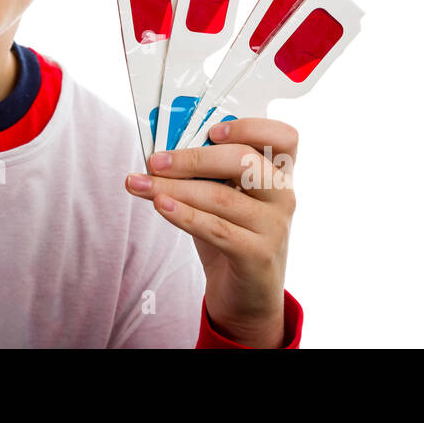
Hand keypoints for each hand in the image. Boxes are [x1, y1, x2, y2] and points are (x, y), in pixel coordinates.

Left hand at [124, 117, 296, 347]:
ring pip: (221, 197)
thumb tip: (160, 150)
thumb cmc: (230, 233)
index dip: (250, 127)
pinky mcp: (258, 255)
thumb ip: (204, 172)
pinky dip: (184, 215)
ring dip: (174, 188)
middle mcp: (283, 196)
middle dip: (192, 158)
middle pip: (243, 162)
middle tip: (155, 161)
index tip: (212, 130)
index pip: (283, 137)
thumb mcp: (223, 196)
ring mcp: (274, 227)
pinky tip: (160, 206)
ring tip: (140, 184)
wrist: (245, 295)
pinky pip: (216, 229)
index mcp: (278, 173)